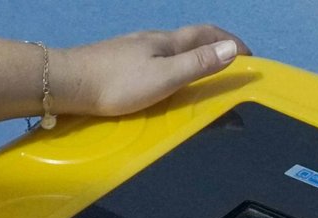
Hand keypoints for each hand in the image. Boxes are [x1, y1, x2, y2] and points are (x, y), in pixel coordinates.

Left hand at [54, 26, 249, 117]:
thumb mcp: (165, 77)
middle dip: (216, 47)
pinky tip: (167, 80)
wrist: (67, 84)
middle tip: (232, 66)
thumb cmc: (117, 83)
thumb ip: (197, 65)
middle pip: (191, 38)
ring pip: (173, 48)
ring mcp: (134, 49)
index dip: (231, 42)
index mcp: (167, 42)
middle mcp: (152, 40)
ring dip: (195, 56)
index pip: (207, 34)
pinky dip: (175, 66)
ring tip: (206, 75)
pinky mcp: (120, 62)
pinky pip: (157, 60)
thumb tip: (232, 51)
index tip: (250, 58)